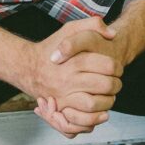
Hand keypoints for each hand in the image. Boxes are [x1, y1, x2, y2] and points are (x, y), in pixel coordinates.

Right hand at [25, 17, 122, 137]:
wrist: (27, 66)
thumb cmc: (52, 47)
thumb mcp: (71, 28)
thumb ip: (93, 24)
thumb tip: (112, 34)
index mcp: (73, 60)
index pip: (106, 66)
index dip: (117, 67)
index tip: (117, 68)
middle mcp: (67, 79)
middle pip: (103, 85)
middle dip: (116, 84)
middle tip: (116, 82)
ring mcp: (62, 96)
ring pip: (93, 104)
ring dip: (108, 102)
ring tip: (109, 96)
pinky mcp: (58, 109)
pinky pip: (79, 120)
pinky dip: (93, 118)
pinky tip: (100, 110)